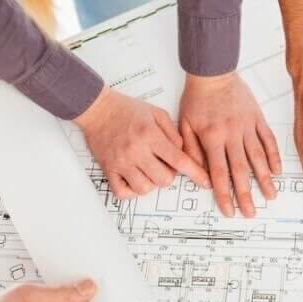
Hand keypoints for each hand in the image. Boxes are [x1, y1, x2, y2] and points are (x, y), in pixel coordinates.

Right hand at [74, 88, 209, 198]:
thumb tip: (183, 153)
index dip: (195, 173)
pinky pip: (122, 193)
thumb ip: (173, 133)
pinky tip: (135, 179)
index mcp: (150, 135)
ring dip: (152, 183)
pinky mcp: (108, 169)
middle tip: (164, 164)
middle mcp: (136, 151)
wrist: (98, 109)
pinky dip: (132, 191)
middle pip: (164, 179)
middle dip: (170, 175)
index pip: (179, 160)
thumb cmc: (127, 109)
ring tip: (149, 170)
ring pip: (145, 188)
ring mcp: (121, 162)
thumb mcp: (156, 113)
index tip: (204, 181)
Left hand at [179, 73, 281, 217]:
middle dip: (246, 194)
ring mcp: (247, 126)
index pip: (219, 173)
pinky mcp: (257, 118)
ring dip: (264, 179)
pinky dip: (274, 156)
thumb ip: (192, 151)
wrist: (213, 73)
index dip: (224, 194)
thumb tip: (201, 177)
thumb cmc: (196, 99)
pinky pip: (268, 140)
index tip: (229, 210)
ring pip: (258, 157)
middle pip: (240, 170)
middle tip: (252, 212)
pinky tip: (277, 171)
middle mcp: (231, 135)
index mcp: (212, 138)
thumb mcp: (185, 125)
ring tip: (270, 196)